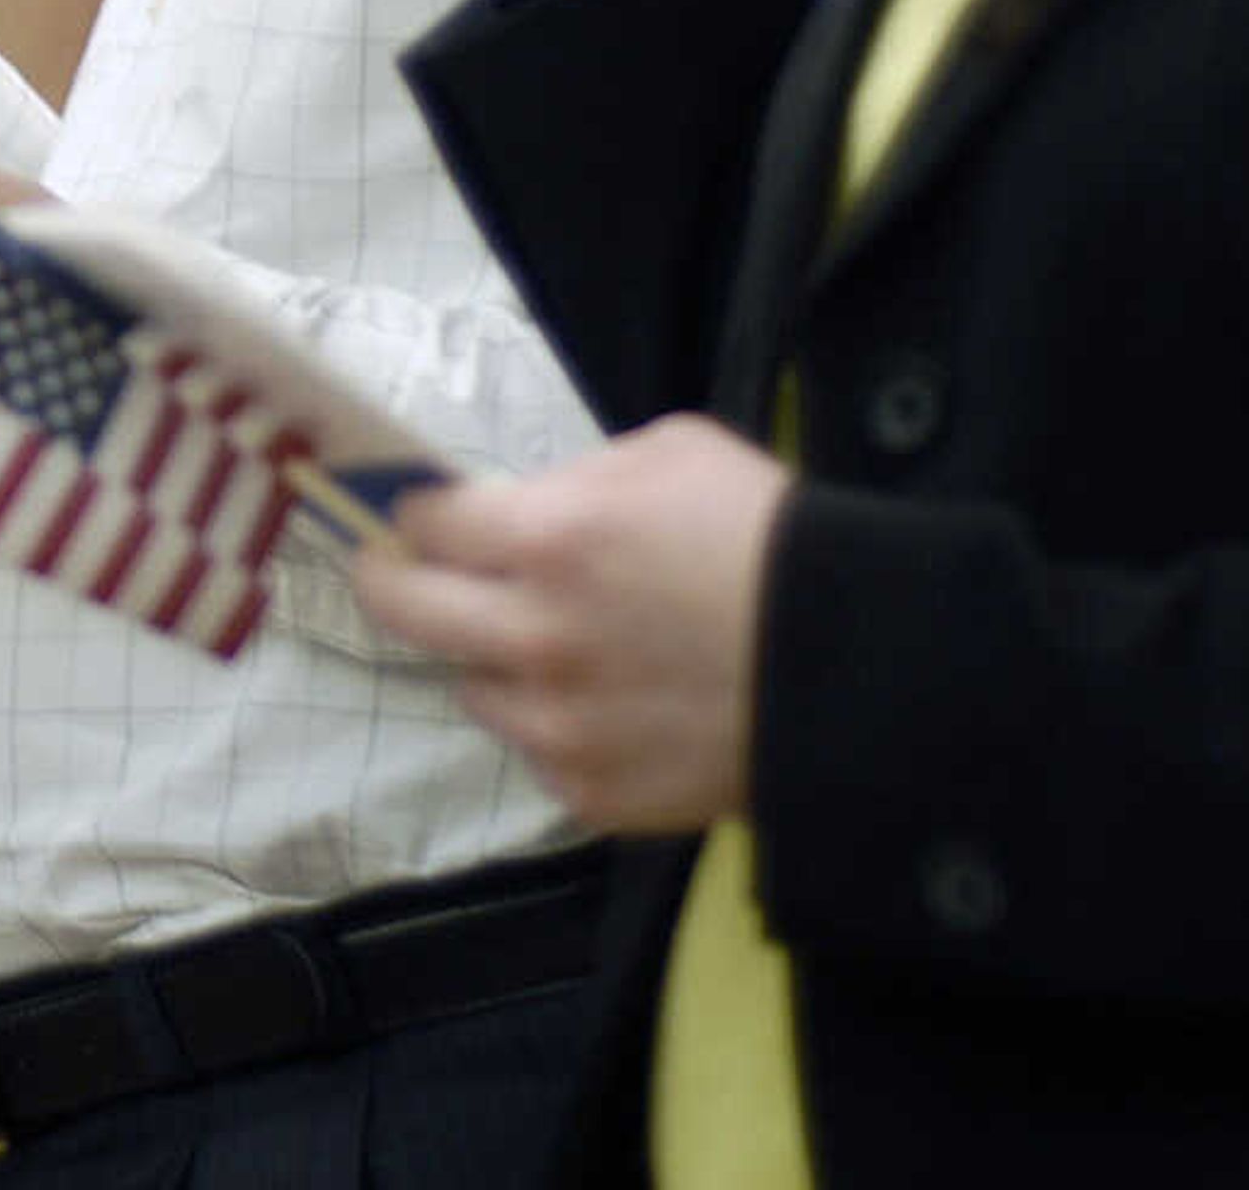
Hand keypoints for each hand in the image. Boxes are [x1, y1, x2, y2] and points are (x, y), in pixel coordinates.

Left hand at [347, 414, 790, 833]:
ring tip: (557, 648)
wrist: (858, 666)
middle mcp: (533, 636)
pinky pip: (539, 753)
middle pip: (402, 610)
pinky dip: (560, 727)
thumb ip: (577, 481)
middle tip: (395, 573)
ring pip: (473, 690)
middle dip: (389, 582)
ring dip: (494, 662)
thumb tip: (520, 509)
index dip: (417, 515)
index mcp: (548, 538)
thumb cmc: (768, 535)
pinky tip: (615, 705)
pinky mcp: (592, 794)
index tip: (419, 518)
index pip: (424, 524)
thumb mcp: (671, 454)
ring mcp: (557, 726)